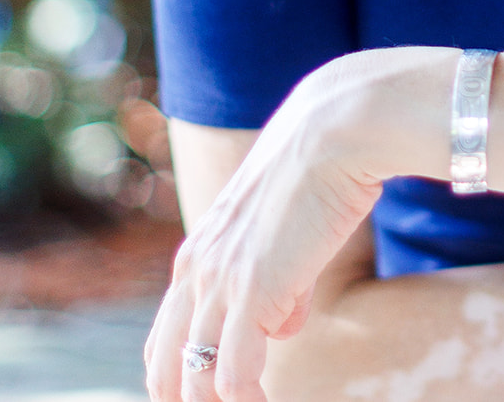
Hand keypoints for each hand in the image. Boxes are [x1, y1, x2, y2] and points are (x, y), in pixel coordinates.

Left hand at [144, 48, 452, 400]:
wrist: (337, 129)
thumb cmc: (322, 168)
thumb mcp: (285, 231)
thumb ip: (279, 281)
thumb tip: (284, 326)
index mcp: (197, 255)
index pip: (166, 341)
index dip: (183, 378)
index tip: (215, 397)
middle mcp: (196, 272)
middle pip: (166, 368)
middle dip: (190, 399)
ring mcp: (220, 283)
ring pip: (197, 379)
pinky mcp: (253, 293)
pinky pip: (234, 376)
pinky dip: (249, 401)